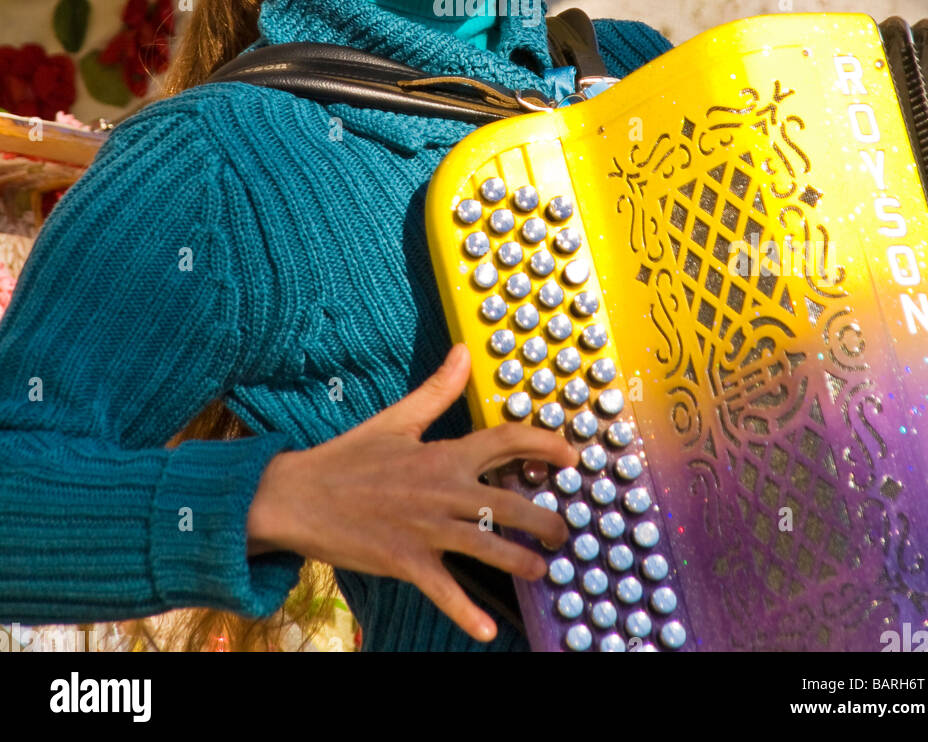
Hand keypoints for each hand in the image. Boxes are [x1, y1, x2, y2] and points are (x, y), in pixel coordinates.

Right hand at [246, 343, 577, 641]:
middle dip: (546, 519)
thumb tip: (462, 353)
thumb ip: (436, 390)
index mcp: (442, 454)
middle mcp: (442, 491)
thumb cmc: (349, 458)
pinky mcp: (406, 561)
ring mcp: (426, 529)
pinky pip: (444, 590)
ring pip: (488, 547)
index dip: (544, 445)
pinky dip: (466, 613)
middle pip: (510, 503)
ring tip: (543, 572)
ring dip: (521, 562)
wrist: (298, 496)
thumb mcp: (396, 419)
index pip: (505, 441)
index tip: (573, 455)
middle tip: (565, 532)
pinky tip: (487, 630)